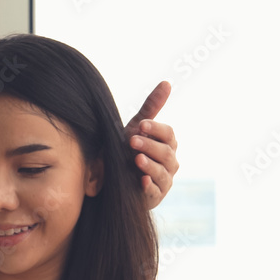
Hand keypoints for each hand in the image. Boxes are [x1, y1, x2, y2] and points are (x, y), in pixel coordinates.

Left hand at [126, 81, 178, 208]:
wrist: (109, 176)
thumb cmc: (127, 149)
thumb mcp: (136, 127)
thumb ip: (151, 107)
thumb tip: (167, 82)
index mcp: (167, 144)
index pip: (169, 135)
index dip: (157, 129)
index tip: (141, 124)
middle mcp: (170, 163)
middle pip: (167, 153)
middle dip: (150, 146)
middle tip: (131, 140)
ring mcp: (163, 181)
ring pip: (163, 173)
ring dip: (150, 165)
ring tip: (137, 159)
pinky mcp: (154, 197)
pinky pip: (155, 192)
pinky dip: (149, 187)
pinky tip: (140, 181)